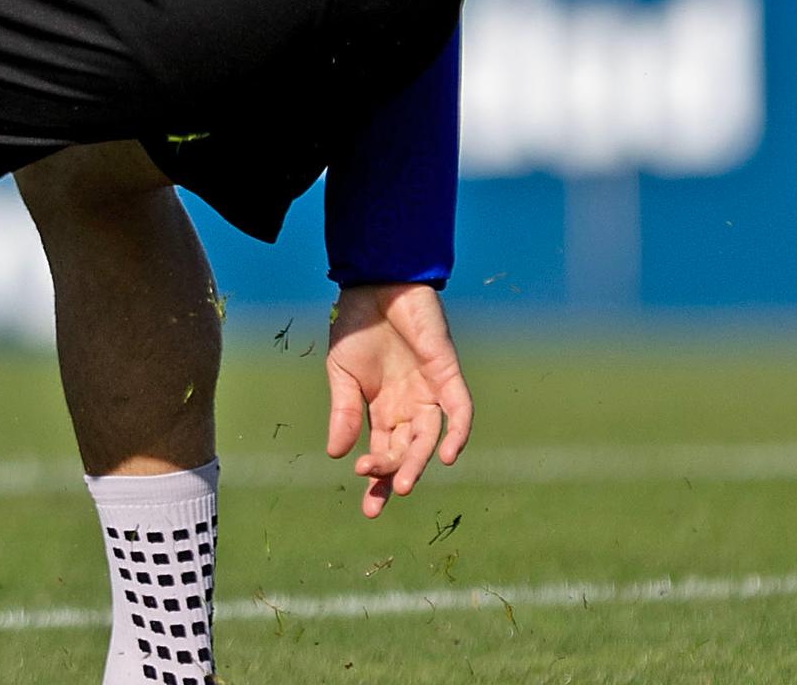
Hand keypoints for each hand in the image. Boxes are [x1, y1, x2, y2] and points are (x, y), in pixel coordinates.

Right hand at [323, 279, 472, 517]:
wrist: (375, 286)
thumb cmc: (356, 327)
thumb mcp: (341, 374)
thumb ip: (343, 412)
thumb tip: (337, 454)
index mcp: (382, 410)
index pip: (382, 453)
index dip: (377, 481)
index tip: (369, 510)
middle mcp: (409, 407)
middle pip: (406, 451)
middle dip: (395, 475)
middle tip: (384, 495)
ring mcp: (430, 393)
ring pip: (429, 438)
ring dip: (418, 461)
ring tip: (402, 483)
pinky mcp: (447, 376)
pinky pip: (459, 411)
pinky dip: (456, 434)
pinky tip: (446, 456)